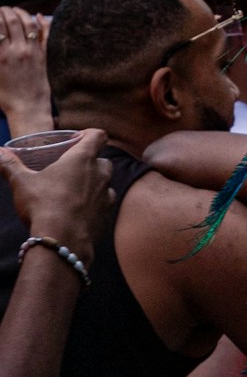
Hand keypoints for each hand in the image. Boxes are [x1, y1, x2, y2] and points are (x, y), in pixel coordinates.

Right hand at [0, 8, 52, 135]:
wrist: (28, 109)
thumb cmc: (6, 96)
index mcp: (0, 55)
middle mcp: (17, 50)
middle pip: (12, 20)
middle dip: (6, 10)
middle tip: (3, 9)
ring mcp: (33, 52)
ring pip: (28, 24)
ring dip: (21, 13)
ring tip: (16, 10)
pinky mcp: (45, 57)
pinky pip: (46, 35)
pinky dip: (42, 23)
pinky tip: (37, 16)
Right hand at [0, 127, 109, 270]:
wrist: (63, 241)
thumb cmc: (44, 205)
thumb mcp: (21, 182)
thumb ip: (9, 165)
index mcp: (82, 159)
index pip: (98, 136)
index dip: (90, 134)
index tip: (77, 139)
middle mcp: (100, 175)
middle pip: (103, 160)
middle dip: (91, 162)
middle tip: (71, 168)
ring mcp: (107, 197)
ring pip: (106, 184)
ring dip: (94, 184)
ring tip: (73, 191)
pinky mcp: (107, 217)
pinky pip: (104, 206)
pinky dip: (95, 205)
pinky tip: (78, 212)